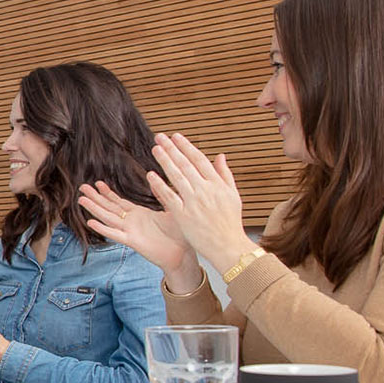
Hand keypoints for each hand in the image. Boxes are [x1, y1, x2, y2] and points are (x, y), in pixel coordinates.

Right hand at [79, 180, 200, 290]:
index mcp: (139, 214)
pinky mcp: (133, 241)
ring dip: (94, 209)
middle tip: (82, 188)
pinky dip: (103, 228)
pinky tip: (91, 223)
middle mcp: (132, 222)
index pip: (119, 202)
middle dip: (95, 197)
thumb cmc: (179, 235)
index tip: (97, 183)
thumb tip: (156, 180)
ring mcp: (130, 231)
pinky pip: (115, 234)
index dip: (108, 193)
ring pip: (108, 217)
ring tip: (81, 200)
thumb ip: (162, 195)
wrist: (182, 255)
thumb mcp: (171, 210)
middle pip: (109, 207)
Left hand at [147, 133, 257, 270]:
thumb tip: (220, 155)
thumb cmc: (230, 221)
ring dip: (165, 161)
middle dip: (172, 149)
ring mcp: (195, 203)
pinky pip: (170, 197)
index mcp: (218, 185)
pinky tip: (150, 175)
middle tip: (160, 137)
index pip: (199, 160)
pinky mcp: (184, 216)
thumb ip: (225, 175)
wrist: (228, 246)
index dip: (186, 147)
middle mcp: (206, 191)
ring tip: (155, 149)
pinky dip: (160, 186)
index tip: (176, 136)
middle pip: (186, 165)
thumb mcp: (233, 196)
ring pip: (177, 177)